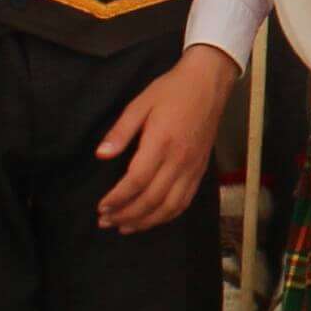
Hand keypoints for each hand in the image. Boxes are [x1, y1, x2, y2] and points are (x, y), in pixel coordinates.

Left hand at [95, 49, 238, 232]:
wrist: (208, 84)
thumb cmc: (172, 91)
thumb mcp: (139, 103)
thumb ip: (120, 132)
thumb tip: (101, 155)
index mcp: (161, 143)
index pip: (136, 181)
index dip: (117, 198)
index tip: (101, 207)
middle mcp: (179, 160)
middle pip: (151, 199)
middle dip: (126, 215)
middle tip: (105, 221)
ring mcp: (192, 168)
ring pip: (169, 207)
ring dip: (145, 222)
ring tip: (125, 227)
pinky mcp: (200, 171)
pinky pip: (185, 202)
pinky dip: (167, 216)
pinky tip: (152, 219)